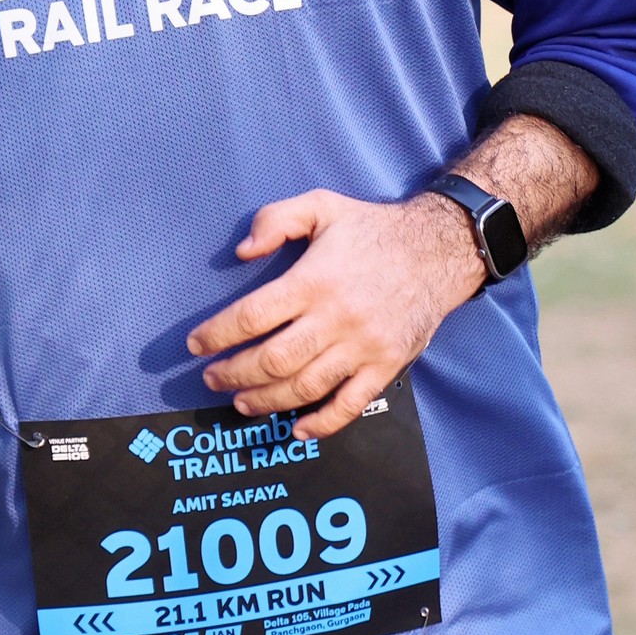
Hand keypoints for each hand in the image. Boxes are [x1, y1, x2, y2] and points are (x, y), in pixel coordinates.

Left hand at [186, 190, 482, 439]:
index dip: (217, 335)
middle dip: (233, 374)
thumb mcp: (322, 205)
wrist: (440, 249)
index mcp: (315, 280)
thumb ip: (275, 219)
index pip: (252, 316)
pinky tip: (296, 429)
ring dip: (266, 400)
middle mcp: (337, 317)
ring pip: (305, 387)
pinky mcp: (386, 366)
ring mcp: (363, 346)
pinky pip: (350, 404)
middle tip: (212, 379)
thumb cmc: (373, 229)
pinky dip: (321, 423)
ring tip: (241, 402)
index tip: (196, 346)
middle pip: (273, 360)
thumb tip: (241, 253)